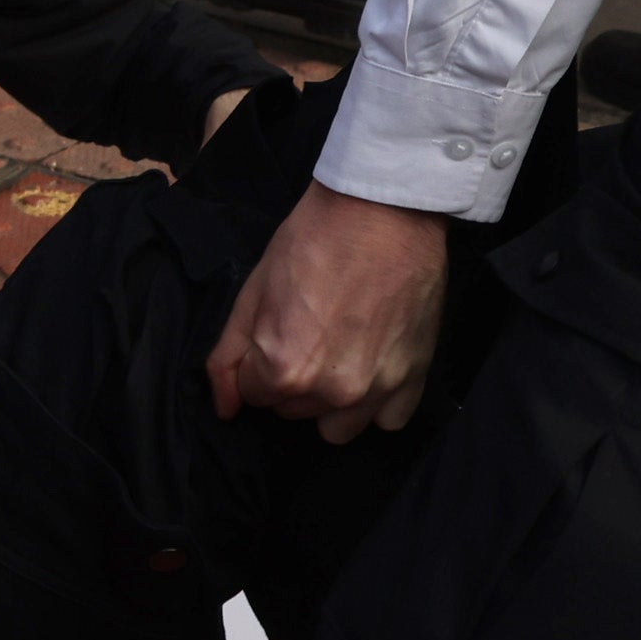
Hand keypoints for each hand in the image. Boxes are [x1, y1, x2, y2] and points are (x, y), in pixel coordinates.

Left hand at [203, 178, 449, 443]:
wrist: (382, 211)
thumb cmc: (311, 242)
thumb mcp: (252, 293)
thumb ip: (228, 357)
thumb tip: (224, 407)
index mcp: (285, 371)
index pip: (254, 396)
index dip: (258, 363)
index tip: (275, 331)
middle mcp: (332, 391)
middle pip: (293, 411)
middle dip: (290, 382)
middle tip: (307, 333)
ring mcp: (378, 389)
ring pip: (337, 427)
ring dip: (330, 401)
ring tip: (338, 355)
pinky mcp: (415, 378)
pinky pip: (388, 420)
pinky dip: (376, 403)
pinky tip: (371, 366)